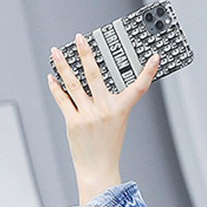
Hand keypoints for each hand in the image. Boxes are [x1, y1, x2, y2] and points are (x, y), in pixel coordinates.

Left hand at [48, 33, 158, 205]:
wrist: (98, 167)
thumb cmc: (108, 145)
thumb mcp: (118, 122)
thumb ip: (109, 102)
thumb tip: (94, 81)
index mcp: (121, 110)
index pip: (139, 87)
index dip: (149, 72)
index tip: (154, 57)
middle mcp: (105, 110)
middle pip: (95, 75)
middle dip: (86, 54)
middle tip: (80, 38)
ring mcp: (88, 115)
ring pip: (74, 84)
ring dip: (63, 66)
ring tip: (56, 52)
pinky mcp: (72, 121)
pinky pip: (62, 99)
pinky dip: (55, 86)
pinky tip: (52, 76)